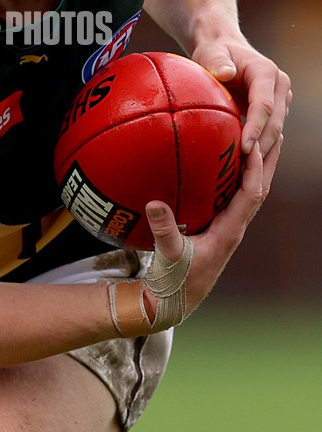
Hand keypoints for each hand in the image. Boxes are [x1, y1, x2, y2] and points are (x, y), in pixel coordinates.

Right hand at [145, 136, 278, 317]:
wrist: (174, 302)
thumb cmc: (174, 282)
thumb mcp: (168, 256)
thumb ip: (164, 232)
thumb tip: (155, 203)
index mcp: (228, 232)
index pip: (251, 195)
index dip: (255, 169)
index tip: (254, 143)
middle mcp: (234, 227)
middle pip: (261, 188)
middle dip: (269, 160)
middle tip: (276, 129)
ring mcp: (228, 227)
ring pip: (251, 190)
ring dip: (259, 165)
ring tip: (261, 138)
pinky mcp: (218, 227)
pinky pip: (234, 195)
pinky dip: (238, 175)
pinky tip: (228, 161)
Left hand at [192, 38, 290, 168]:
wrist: (224, 50)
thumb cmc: (214, 52)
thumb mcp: (211, 53)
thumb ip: (216, 61)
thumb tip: (226, 73)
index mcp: (266, 72)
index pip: (264, 105)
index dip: (256, 128)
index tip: (245, 148)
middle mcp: (279, 86)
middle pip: (274, 122)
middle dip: (261, 146)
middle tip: (244, 169)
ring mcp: (279, 100)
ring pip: (275, 131)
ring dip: (263, 152)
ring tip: (245, 173)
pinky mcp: (274, 111)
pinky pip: (269, 134)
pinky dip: (260, 150)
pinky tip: (245, 167)